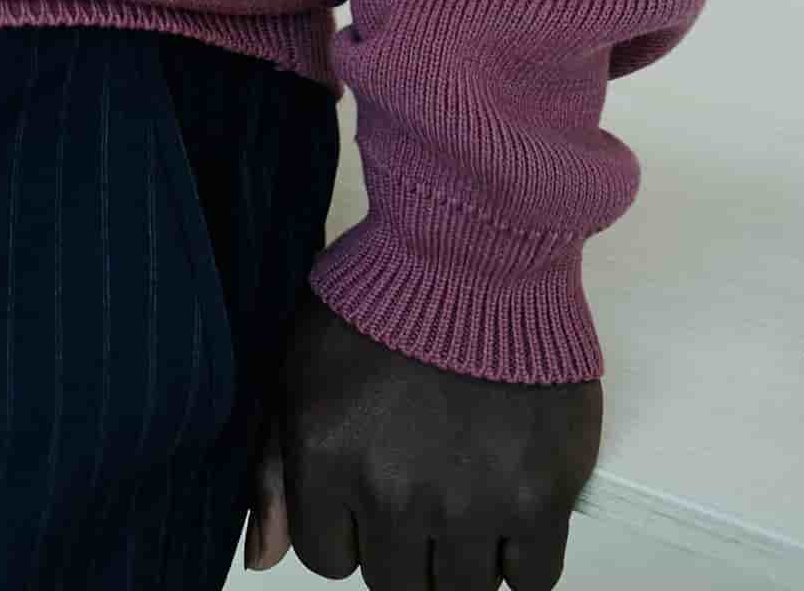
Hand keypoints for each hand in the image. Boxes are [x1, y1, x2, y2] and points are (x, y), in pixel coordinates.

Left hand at [243, 293, 600, 586]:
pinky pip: (532, 580)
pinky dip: (521, 557)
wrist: (476, 247)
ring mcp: (471, 503)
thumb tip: (262, 559)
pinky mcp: (541, 497)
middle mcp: (394, 495)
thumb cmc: (381, 294)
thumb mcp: (299, 363)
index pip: (326, 559)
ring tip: (466, 493)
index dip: (347, 525)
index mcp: (327, 458)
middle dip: (402, 544)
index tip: (367, 484)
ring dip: (460, 555)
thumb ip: (274, 467)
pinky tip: (511, 505)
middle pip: (396, 584)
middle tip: (421, 487)